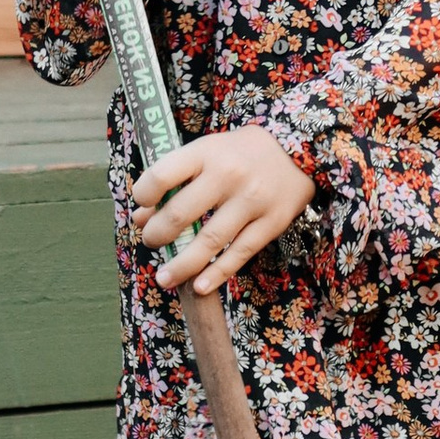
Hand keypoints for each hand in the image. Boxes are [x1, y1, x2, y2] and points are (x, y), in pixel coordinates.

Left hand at [134, 127, 313, 295]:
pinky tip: (199, 287)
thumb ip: (175, 180)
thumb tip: (141, 217)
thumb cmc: (239, 154)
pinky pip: (239, 254)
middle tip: (152, 242)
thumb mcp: (206, 153)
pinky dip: (216, 273)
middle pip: (180, 214)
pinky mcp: (272, 223)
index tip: (142, 207)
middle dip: (157, 235)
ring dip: (181, 265)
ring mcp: (252, 201)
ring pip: (209, 241)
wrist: (298, 151)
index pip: (162, 176)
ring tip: (163, 279)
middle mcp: (228, 175)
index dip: (143, 196)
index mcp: (206, 152)